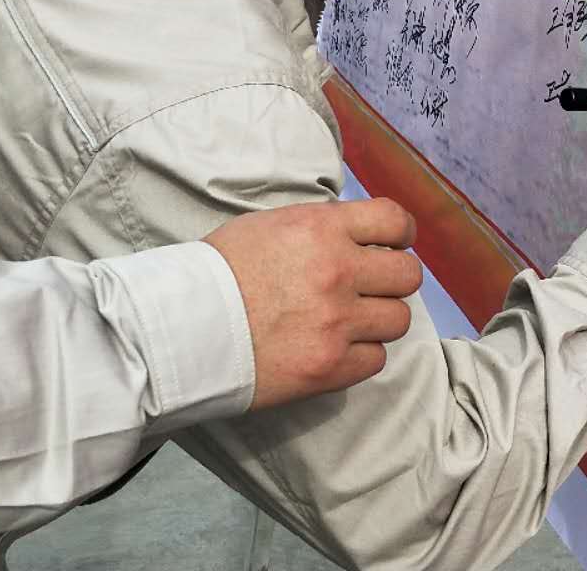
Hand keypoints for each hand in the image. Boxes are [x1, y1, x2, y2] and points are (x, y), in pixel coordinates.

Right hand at [203, 198, 423, 410]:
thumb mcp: (269, 227)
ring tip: (349, 322)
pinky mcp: (330, 367)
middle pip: (408, 274)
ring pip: (399, 320)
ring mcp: (337, 322)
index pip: (395, 220)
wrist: (178, 329)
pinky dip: (360, 356)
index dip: (400, 233)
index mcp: (322, 229)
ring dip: (379, 320)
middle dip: (392, 280)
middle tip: (370, 288)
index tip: (394, 244)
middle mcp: (338, 272)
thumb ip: (319, 228)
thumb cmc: (216, 273)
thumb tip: (356, 234)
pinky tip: (334, 348)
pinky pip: (376, 360)